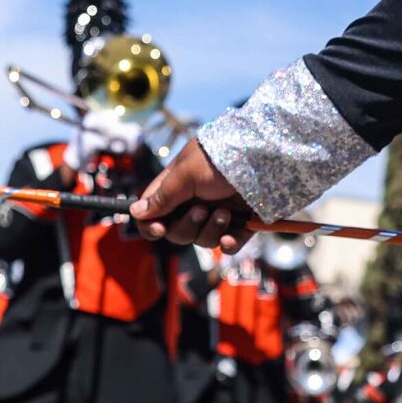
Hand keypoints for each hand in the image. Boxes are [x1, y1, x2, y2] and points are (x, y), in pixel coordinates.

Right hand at [129, 139, 246, 250]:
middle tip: (202, 209)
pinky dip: (228, 243)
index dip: (152, 226)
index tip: (160, 229)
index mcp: (176, 187)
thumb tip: (135, 212)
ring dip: (211, 230)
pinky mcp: (241, 224)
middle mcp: (195, 202)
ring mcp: (218, 214)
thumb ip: (162, 196)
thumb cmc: (221, 158)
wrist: (266, 157)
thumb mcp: (187, 173)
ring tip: (226, 211)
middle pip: (177, 233)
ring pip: (202, 241)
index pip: (153, 214)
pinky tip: (231, 236)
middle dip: (187, 226)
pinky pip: (228, 245)